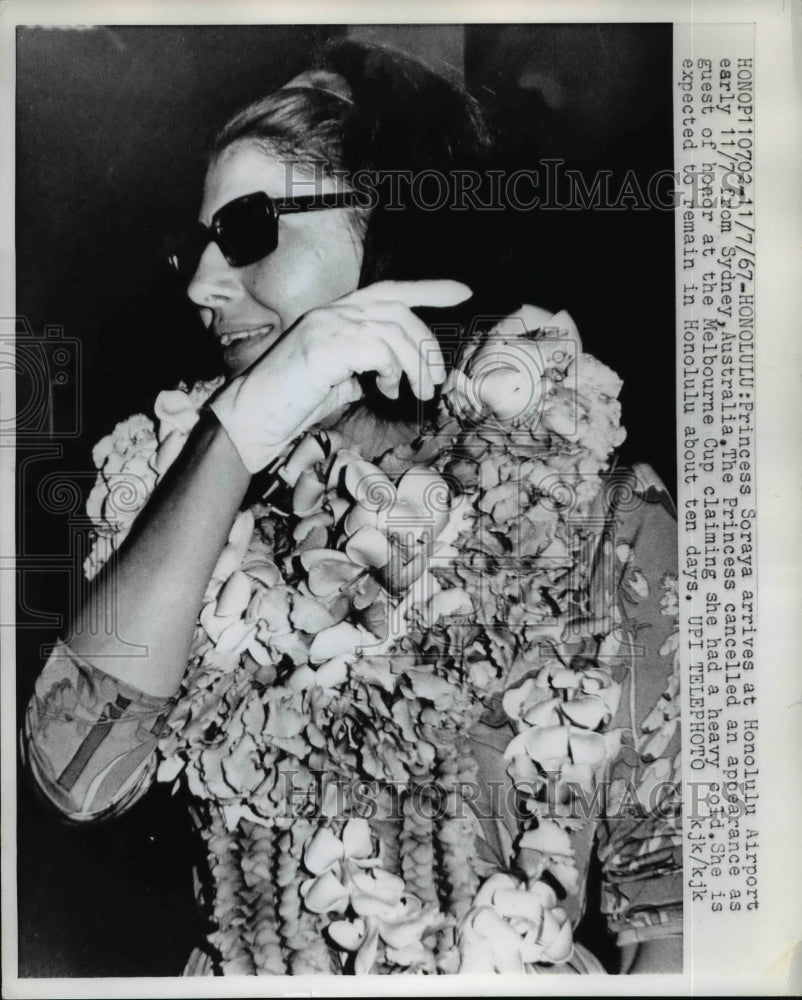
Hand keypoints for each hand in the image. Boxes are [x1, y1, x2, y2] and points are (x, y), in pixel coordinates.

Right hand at [208, 279, 471, 472]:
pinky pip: (380, 350)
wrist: (253, 417)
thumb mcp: (338, 379)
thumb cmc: (292, 403)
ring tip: (416, 392)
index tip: (463, 292)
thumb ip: (364, 365)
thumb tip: (397, 371)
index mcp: (335, 313)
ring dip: (414, 365)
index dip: (429, 288)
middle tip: (436, 379)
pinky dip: (392, 371)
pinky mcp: (326, 346)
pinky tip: (384, 389)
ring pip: (394, 331)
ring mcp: (328, 325)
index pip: (390, 289)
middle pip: (399, 310)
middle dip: (427, 343)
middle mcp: (332, 311)